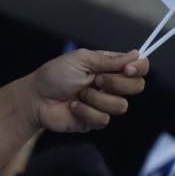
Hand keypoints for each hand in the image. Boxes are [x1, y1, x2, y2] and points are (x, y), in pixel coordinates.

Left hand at [22, 50, 146, 133]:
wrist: (36, 98)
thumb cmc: (54, 75)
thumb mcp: (81, 59)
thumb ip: (109, 60)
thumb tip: (135, 54)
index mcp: (109, 67)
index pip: (138, 67)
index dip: (139, 68)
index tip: (128, 69)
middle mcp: (111, 85)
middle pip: (136, 87)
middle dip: (115, 83)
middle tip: (95, 80)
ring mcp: (104, 104)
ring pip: (121, 106)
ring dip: (96, 98)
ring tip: (78, 94)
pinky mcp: (95, 120)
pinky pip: (103, 119)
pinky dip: (85, 111)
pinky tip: (72, 106)